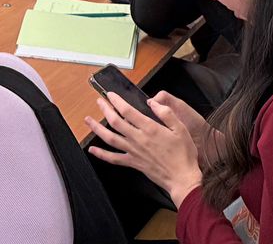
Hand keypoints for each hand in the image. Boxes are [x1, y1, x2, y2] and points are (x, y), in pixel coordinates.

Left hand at [85, 92, 202, 209]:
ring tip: (88, 120)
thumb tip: (153, 102)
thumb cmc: (183, 154)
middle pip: (115, 122)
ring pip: (110, 138)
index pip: (128, 111)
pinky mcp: (133, 163)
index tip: (111, 95)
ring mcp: (134, 152)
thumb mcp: (181, 128)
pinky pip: (114, 158)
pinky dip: (102, 154)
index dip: (117, 101)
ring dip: (97, 128)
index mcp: (149, 128)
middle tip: (99, 101)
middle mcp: (138, 139)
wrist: (182, 178)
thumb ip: (166, 113)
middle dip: (105, 110)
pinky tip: (93, 150)